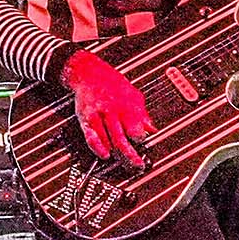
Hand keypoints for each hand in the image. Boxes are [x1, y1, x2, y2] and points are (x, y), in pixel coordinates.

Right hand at [62, 49, 150, 169]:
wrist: (88, 73)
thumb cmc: (112, 83)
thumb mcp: (134, 94)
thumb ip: (143, 114)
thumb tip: (153, 129)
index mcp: (127, 106)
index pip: (136, 130)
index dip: (141, 139)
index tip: (143, 144)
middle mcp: (112, 112)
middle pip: (122, 139)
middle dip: (131, 155)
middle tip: (137, 165)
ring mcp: (98, 116)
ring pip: (108, 140)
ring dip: (116, 154)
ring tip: (124, 163)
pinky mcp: (85, 119)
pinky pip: (91, 137)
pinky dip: (98, 148)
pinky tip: (104, 155)